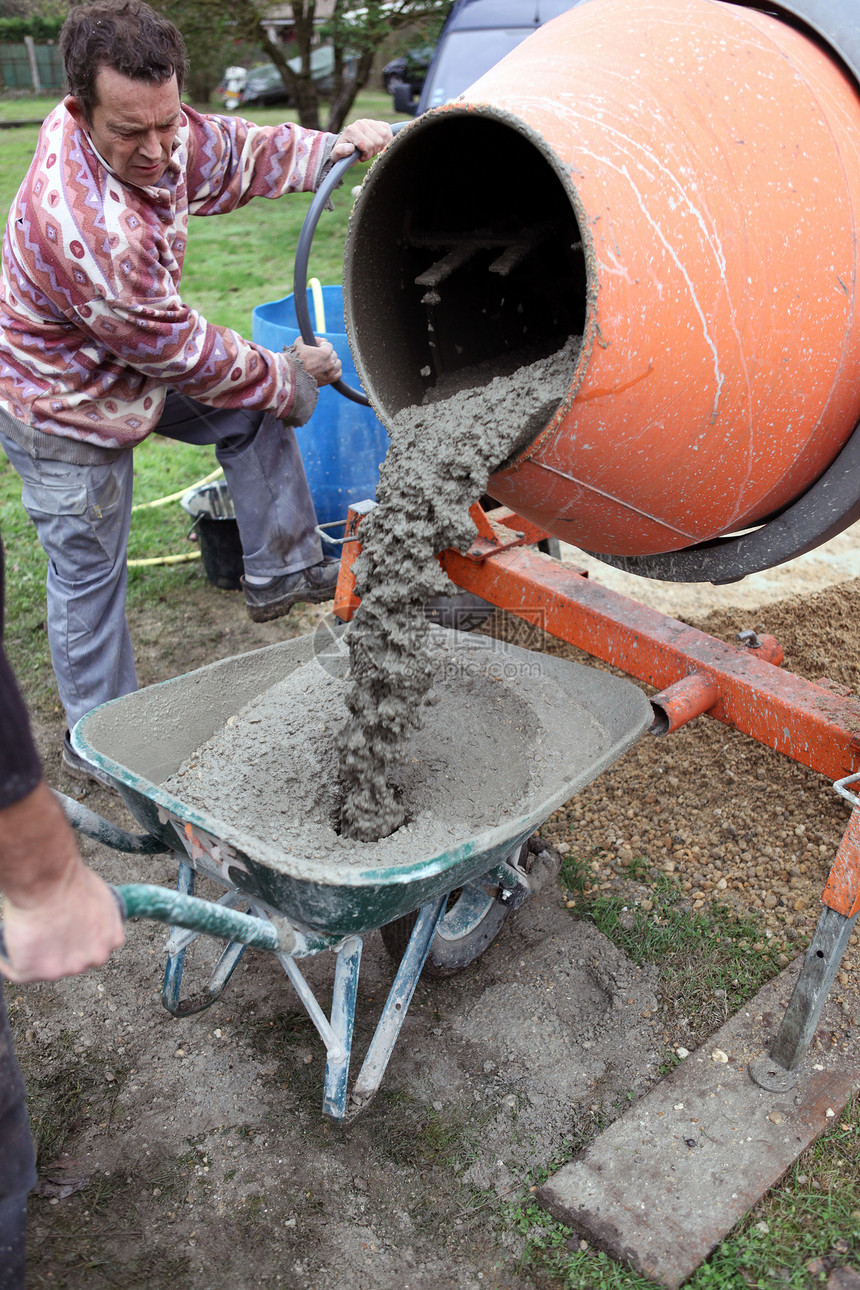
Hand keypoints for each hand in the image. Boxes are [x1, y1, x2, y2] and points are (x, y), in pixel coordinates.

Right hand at [0, 782, 123, 982]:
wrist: (47, 880)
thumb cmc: (71, 878)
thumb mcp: (102, 895)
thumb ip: (101, 914)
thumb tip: (92, 916)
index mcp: (112, 940)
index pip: (95, 948)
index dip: (79, 940)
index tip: (67, 931)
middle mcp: (93, 959)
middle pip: (73, 961)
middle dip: (61, 950)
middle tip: (46, 931)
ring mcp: (64, 969)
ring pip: (45, 967)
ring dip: (36, 955)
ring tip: (29, 932)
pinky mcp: (34, 972)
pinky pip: (17, 972)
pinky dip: (9, 962)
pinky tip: (7, 951)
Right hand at [292, 336, 342, 386]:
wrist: (290, 375)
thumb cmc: (293, 358)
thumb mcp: (300, 342)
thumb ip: (311, 338)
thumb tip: (319, 340)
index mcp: (325, 352)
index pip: (328, 345)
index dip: (321, 345)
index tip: (316, 347)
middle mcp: (330, 362)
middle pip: (333, 354)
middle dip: (326, 353)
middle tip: (318, 356)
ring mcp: (330, 372)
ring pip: (337, 364)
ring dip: (332, 362)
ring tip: (324, 362)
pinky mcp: (329, 380)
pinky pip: (338, 374)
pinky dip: (335, 371)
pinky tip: (329, 370)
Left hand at [330, 118, 392, 161]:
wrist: (348, 144)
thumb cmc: (343, 152)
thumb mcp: (337, 155)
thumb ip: (340, 152)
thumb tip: (350, 148)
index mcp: (351, 130)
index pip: (367, 144)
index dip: (366, 155)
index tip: (360, 157)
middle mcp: (361, 123)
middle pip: (377, 141)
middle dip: (373, 152)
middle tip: (366, 153)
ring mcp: (370, 122)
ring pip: (384, 137)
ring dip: (380, 147)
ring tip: (371, 149)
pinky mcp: (378, 123)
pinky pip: (388, 132)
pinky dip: (386, 141)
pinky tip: (378, 145)